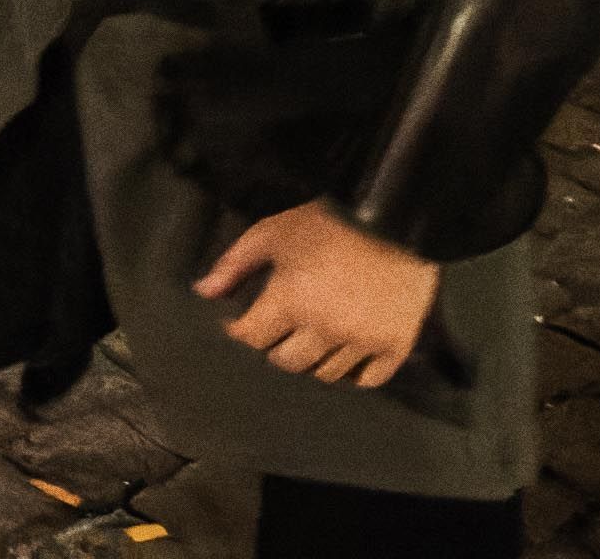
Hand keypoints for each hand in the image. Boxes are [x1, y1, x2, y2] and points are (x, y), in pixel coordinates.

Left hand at [194, 200, 438, 386]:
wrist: (395, 219)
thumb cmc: (328, 223)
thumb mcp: (272, 233)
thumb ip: (234, 265)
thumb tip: (204, 291)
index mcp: (291, 301)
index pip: (252, 338)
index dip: (240, 330)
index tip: (240, 322)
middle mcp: (326, 329)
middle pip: (288, 362)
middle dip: (275, 347)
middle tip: (278, 330)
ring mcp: (363, 341)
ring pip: (326, 374)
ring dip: (313, 360)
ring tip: (309, 339)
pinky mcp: (395, 346)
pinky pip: (368, 380)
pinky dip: (353, 373)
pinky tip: (343, 353)